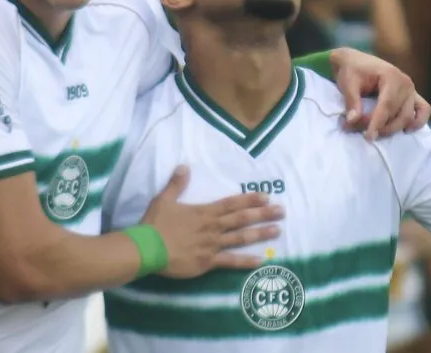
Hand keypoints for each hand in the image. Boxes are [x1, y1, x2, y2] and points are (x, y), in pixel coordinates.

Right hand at [139, 165, 283, 278]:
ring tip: (277, 231)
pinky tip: (260, 261)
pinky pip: (230, 262)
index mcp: (204, 212)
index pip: (231, 204)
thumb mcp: (164, 199)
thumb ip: (176, 184)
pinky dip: (245, 262)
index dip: (249, 199)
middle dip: (263, 214)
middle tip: (282, 212)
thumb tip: (184, 166)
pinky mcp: (208, 262)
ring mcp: (212, 245)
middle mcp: (213, 227)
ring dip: (260, 234)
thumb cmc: (155, 224)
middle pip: (242, 219)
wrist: (148, 248)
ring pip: (241, 238)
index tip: (266, 196)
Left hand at [331, 48, 430, 139]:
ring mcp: (411, 90)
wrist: (355, 61)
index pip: (387, 105)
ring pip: (409, 116)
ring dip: (393, 128)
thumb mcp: (347, 83)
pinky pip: (424, 110)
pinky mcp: (412, 96)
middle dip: (382, 127)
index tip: (368, 136)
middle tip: (362, 132)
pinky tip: (405, 130)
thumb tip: (353, 121)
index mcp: (391, 76)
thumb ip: (351, 102)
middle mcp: (406, 83)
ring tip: (375, 132)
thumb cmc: (352, 71)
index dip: (378, 122)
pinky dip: (418, 122)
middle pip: (399, 114)